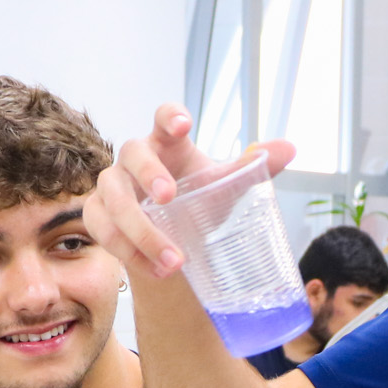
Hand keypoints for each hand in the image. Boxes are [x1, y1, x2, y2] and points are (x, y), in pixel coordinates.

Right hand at [85, 103, 297, 278]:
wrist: (173, 235)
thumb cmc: (197, 199)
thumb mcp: (224, 186)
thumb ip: (255, 168)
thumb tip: (290, 148)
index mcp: (168, 143)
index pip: (163, 117)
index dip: (170, 116)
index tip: (183, 124)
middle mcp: (135, 158)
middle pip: (131, 153)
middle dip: (148, 173)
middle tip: (169, 197)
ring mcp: (112, 186)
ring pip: (112, 200)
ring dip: (141, 231)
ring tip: (174, 261)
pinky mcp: (98, 214)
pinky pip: (102, 231)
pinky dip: (129, 254)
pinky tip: (156, 270)